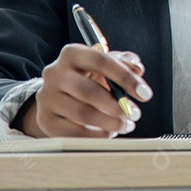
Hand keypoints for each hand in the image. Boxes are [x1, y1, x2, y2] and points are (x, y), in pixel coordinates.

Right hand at [18, 46, 152, 137]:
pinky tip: (108, 134)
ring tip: (125, 125)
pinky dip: (94, 136)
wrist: (61, 96)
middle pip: (89, 91)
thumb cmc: (90, 76)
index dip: (125, 78)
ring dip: (109, 123)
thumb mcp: (106, 64)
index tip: (145, 94)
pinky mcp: (45, 119)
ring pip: (82, 114)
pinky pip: (72, 133)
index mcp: (72, 53)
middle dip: (118, 106)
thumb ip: (124, 63)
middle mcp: (54, 73)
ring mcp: (46, 97)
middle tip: (136, 114)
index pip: (101, 61)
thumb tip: (138, 69)